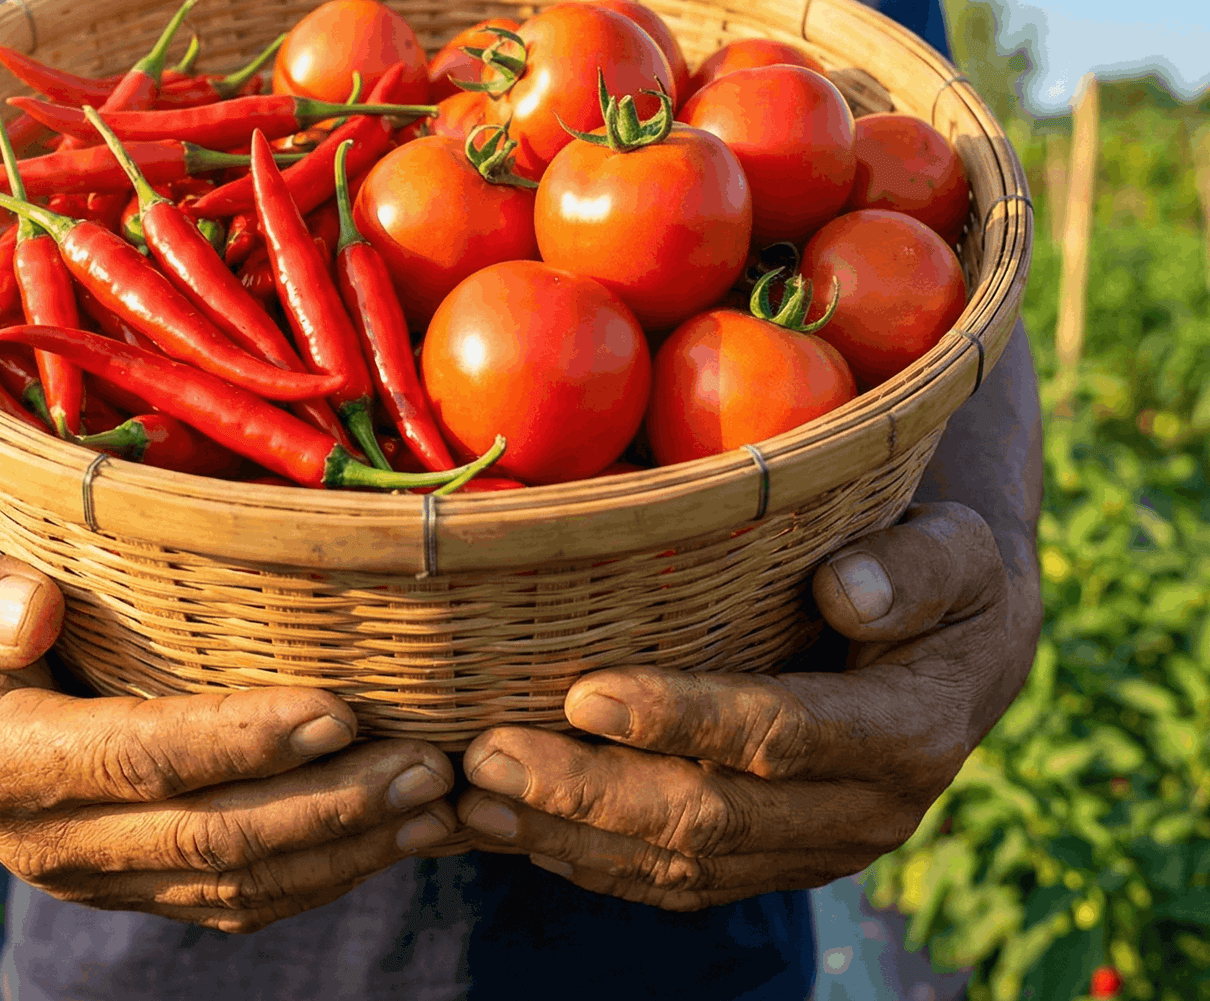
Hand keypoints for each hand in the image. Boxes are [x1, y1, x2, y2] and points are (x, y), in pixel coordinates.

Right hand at [0, 531, 457, 932]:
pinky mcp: (134, 879)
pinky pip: (235, 898)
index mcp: (8, 763)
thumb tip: (30, 610)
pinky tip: (396, 836)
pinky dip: (323, 871)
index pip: (142, 759)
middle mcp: (55, 842)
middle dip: (329, 808)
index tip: (337, 712)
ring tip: (441, 806)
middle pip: (210, 839)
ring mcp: (100, 873)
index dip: (240, 743)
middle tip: (428, 765)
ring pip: (237, 886)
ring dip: (346, 851)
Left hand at [452, 502, 1018, 909]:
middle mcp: (863, 812)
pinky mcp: (776, 862)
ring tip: (471, 802)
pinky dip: (592, 863)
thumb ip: (914, 568)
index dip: (680, 720)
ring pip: (681, 866)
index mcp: (908, 733)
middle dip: (588, 793)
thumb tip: (846, 590)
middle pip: (711, 819)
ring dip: (569, 838)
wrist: (961, 648)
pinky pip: (679, 883)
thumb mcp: (955, 550)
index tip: (582, 692)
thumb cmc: (942, 575)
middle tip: (486, 757)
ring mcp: (815, 850)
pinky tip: (517, 833)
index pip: (780, 734)